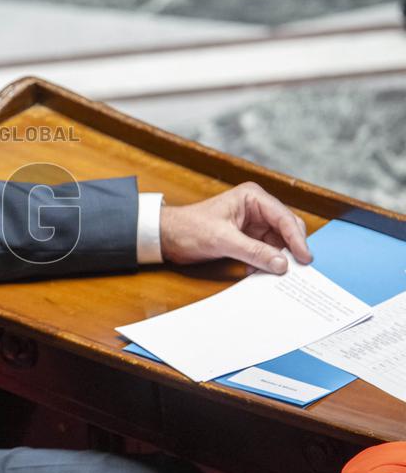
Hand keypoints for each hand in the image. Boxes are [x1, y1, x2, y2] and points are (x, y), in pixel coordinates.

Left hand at [160, 182, 312, 273]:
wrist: (167, 236)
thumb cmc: (189, 228)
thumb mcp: (222, 240)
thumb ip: (253, 251)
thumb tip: (282, 264)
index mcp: (252, 197)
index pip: (284, 217)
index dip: (297, 239)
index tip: (305, 258)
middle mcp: (256, 208)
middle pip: (286, 229)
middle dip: (290, 249)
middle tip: (297, 270)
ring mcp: (252, 223)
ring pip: (277, 243)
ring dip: (276, 259)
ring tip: (276, 274)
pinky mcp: (246, 237)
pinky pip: (265, 251)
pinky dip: (264, 262)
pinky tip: (258, 271)